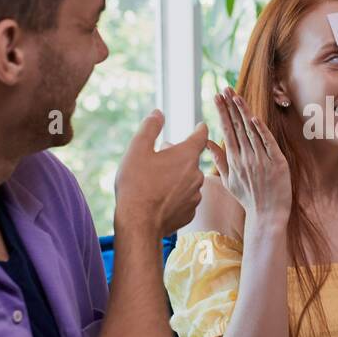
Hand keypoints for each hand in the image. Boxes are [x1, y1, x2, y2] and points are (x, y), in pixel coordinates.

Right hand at [114, 110, 207, 236]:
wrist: (139, 223)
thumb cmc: (136, 185)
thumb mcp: (137, 150)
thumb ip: (150, 128)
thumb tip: (158, 113)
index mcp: (186, 156)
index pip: (200, 137)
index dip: (200, 130)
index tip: (201, 126)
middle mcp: (196, 175)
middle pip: (190, 159)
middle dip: (177, 156)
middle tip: (157, 160)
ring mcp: (195, 195)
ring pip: (188, 180)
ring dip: (177, 177)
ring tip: (155, 182)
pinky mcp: (190, 212)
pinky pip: (185, 198)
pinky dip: (175, 196)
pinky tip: (159, 199)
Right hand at [207, 88, 291, 225]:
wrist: (267, 216)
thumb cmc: (248, 198)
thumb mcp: (228, 181)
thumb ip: (218, 160)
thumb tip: (208, 143)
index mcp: (233, 160)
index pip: (226, 130)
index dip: (222, 112)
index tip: (217, 96)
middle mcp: (245, 158)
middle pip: (236, 127)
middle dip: (230, 106)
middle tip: (224, 88)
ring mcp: (260, 160)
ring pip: (250, 131)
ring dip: (243, 112)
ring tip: (236, 95)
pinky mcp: (276, 164)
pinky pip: (268, 143)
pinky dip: (261, 131)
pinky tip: (254, 117)